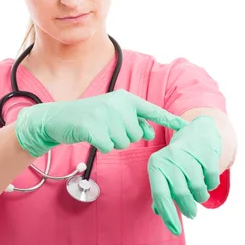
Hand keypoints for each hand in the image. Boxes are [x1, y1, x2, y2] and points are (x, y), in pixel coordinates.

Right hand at [15, 89, 186, 156]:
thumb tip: (151, 131)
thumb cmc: (88, 118)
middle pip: (136, 134)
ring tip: (97, 130)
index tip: (187, 126)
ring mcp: (105, 114)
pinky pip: (107, 146)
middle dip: (123, 137)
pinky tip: (90, 136)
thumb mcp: (111, 114)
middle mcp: (117, 103)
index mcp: (125, 98)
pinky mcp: (93, 127)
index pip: (151, 110)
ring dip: (111, 142)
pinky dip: (100, 146)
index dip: (169, 119)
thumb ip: (132, 121)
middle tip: (105, 128)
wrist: (57, 118)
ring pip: (123, 142)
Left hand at [148, 115, 221, 235]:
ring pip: (198, 190)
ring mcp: (189, 156)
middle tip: (191, 213)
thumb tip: (159, 211)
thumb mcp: (164, 172)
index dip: (168, 215)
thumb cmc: (177, 160)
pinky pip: (212, 182)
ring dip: (200, 196)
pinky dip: (211, 185)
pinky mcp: (206, 154)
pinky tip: (205, 176)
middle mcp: (170, 159)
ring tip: (197, 191)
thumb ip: (160, 192)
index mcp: (156, 165)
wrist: (198, 133)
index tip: (176, 231)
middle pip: (181, 195)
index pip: (160, 195)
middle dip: (188, 208)